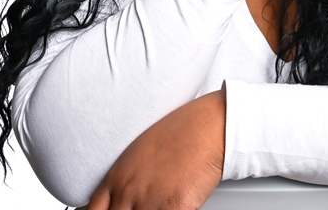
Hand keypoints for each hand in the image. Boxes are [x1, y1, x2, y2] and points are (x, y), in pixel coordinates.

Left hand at [86, 90, 225, 209]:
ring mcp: (149, 202)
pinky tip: (179, 204)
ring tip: (162, 201)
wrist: (209, 126)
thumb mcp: (141, 149)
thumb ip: (127, 177)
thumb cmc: (182, 130)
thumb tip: (122, 196)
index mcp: (117, 176)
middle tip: (144, 206)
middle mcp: (128, 192)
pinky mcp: (174, 209)